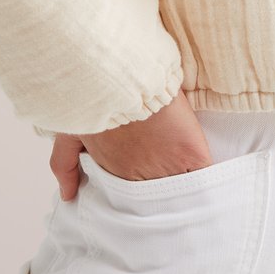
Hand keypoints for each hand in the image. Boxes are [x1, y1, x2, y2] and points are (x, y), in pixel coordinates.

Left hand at [50, 88, 212, 202]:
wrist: (124, 73)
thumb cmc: (94, 98)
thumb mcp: (70, 132)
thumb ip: (65, 164)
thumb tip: (68, 195)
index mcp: (114, 173)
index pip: (130, 198)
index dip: (137, 197)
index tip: (141, 199)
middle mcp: (140, 177)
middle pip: (155, 200)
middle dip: (159, 200)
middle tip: (165, 198)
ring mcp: (166, 167)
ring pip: (180, 192)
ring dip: (184, 192)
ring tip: (191, 197)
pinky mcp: (191, 154)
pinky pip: (204, 176)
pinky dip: (207, 180)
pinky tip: (209, 184)